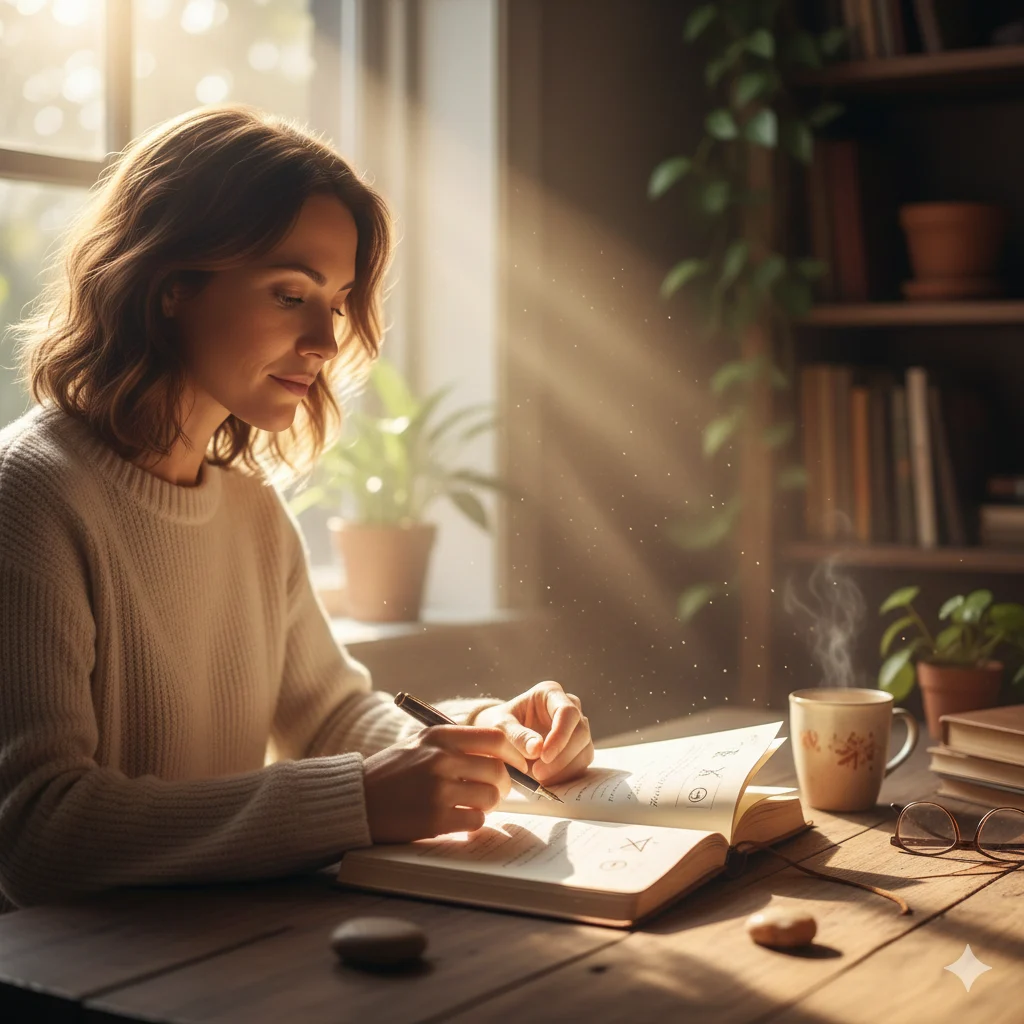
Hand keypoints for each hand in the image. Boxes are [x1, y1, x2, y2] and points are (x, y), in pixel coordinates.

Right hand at [363, 726, 527, 842]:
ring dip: (487, 805)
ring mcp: (437, 789)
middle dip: (505, 785)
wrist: (356, 799)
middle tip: (498, 791)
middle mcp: (440, 759)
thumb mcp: (420, 744)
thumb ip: (456, 744)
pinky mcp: (434, 819)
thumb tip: (501, 756)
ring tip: (472, 805)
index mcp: (440, 736)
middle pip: (498, 770)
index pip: (495, 738)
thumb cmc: (391, 772)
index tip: (518, 765)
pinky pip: (475, 821)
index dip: (514, 754)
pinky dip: (472, 823)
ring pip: (490, 798)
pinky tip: (459, 820)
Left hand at [473, 681, 592, 786]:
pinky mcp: (578, 747)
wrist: (500, 737)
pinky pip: (581, 763)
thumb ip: (517, 736)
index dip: (560, 735)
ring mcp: (576, 727)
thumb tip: (536, 750)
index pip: (567, 712)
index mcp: (550, 693)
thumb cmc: (499, 726)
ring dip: (564, 769)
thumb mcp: (500, 727)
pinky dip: (566, 775)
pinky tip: (547, 780)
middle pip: (580, 731)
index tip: (543, 756)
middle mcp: (569, 706)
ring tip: (538, 779)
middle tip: (538, 774)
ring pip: (584, 749)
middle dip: (561, 757)